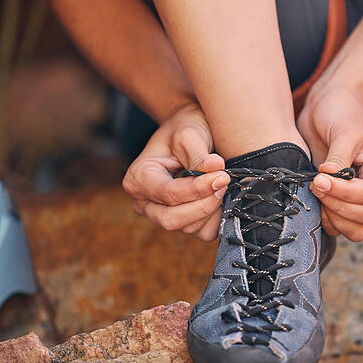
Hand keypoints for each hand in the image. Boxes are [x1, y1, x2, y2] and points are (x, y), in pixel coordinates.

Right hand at [122, 103, 228, 240]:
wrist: (188, 136)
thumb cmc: (184, 131)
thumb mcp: (189, 135)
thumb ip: (200, 155)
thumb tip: (216, 168)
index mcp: (138, 178)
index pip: (168, 194)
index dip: (197, 189)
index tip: (222, 176)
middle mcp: (144, 202)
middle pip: (172, 219)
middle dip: (203, 205)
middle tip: (225, 182)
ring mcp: (161, 215)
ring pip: (189, 229)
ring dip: (212, 211)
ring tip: (224, 185)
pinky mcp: (182, 222)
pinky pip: (201, 232)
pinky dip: (216, 219)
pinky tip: (222, 197)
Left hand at [297, 85, 362, 240]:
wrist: (330, 107)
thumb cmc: (343, 113)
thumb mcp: (344, 131)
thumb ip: (339, 158)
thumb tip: (329, 178)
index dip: (345, 193)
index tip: (320, 179)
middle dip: (337, 205)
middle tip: (314, 183)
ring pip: (355, 229)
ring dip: (332, 216)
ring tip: (315, 189)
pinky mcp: (346, 205)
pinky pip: (339, 227)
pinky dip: (325, 219)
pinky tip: (315, 198)